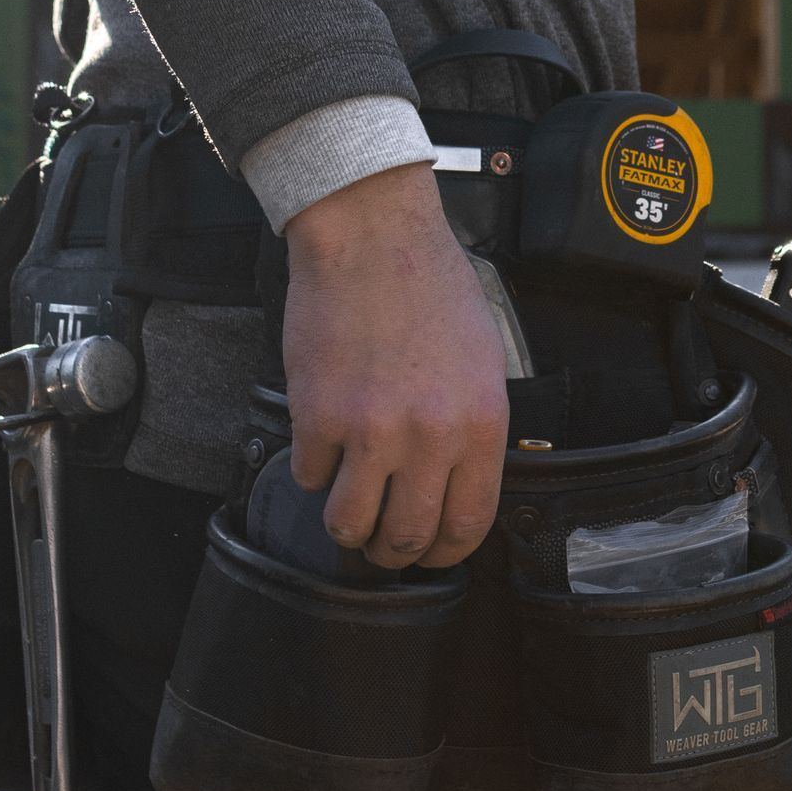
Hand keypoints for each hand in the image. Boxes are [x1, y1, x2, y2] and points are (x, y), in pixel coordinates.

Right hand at [283, 162, 508, 568]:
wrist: (372, 236)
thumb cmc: (429, 286)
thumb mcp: (482, 360)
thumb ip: (472, 428)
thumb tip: (455, 485)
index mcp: (479, 425)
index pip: (467, 525)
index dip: (446, 553)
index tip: (431, 554)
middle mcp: (428, 437)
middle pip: (407, 537)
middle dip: (392, 551)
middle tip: (382, 541)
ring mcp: (369, 431)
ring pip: (349, 524)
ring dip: (347, 525)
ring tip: (347, 505)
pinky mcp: (317, 417)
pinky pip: (309, 477)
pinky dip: (313, 470)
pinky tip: (323, 443)